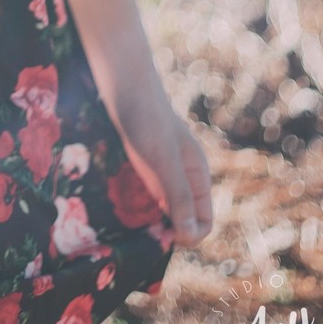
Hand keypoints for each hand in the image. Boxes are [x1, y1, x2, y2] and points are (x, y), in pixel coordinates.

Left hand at [103, 74, 213, 249]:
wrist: (124, 87)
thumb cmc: (147, 121)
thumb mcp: (164, 161)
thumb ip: (179, 196)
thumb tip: (190, 236)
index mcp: (197, 176)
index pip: (203, 223)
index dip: (187, 235)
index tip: (161, 234)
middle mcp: (182, 179)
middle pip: (182, 221)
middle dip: (165, 231)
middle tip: (139, 232)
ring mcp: (162, 175)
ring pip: (162, 212)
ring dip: (148, 222)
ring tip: (127, 221)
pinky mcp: (143, 170)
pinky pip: (145, 199)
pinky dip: (136, 208)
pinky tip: (119, 207)